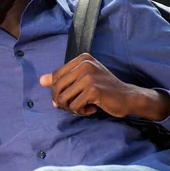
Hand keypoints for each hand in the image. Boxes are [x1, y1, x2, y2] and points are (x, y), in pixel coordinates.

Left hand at [39, 53, 169, 120]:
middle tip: (74, 106)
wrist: (127, 97)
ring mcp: (89, 76)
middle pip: (57, 87)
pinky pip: (74, 106)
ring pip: (63, 98)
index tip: (66, 100)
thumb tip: (42, 80)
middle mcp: (85, 64)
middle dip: (62, 102)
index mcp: (82, 58)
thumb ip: (63, 79)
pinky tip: (91, 109)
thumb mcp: (83, 80)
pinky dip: (81, 111)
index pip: (56, 76)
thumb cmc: (104, 89)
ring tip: (82, 108)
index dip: (57, 91)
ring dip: (71, 108)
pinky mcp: (93, 89)